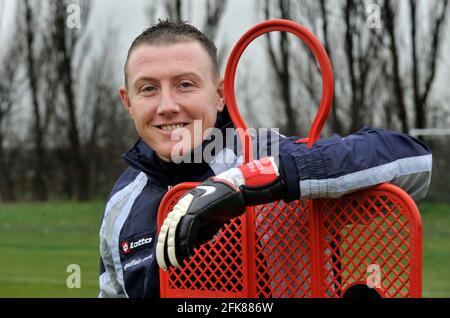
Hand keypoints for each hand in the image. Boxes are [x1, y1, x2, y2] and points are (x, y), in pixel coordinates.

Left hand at [156, 157, 284, 269]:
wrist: (234, 188)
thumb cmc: (222, 203)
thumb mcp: (208, 220)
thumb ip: (198, 231)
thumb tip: (190, 246)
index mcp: (182, 207)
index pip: (167, 228)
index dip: (164, 245)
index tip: (165, 257)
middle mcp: (182, 207)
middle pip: (168, 232)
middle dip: (165, 251)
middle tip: (166, 265)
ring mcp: (190, 208)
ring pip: (177, 233)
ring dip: (175, 251)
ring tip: (177, 263)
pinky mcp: (199, 211)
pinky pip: (190, 231)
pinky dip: (188, 244)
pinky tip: (188, 254)